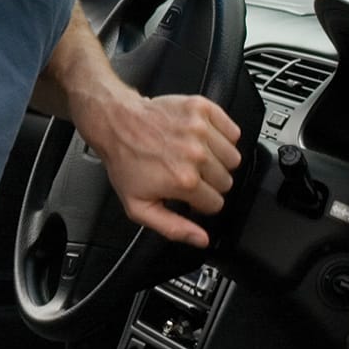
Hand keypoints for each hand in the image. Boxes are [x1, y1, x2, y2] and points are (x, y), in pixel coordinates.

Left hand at [86, 89, 243, 246]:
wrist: (114, 122)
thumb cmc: (124, 160)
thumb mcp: (139, 206)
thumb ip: (172, 227)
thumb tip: (200, 239)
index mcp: (184, 180)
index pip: (216, 204)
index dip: (201, 202)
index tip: (188, 194)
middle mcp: (196, 155)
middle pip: (226, 181)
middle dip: (209, 182)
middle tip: (188, 173)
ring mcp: (200, 130)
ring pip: (233, 158)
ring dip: (218, 161)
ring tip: (196, 157)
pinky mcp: (202, 109)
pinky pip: (233, 131)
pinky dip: (223, 136)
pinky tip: (204, 140)